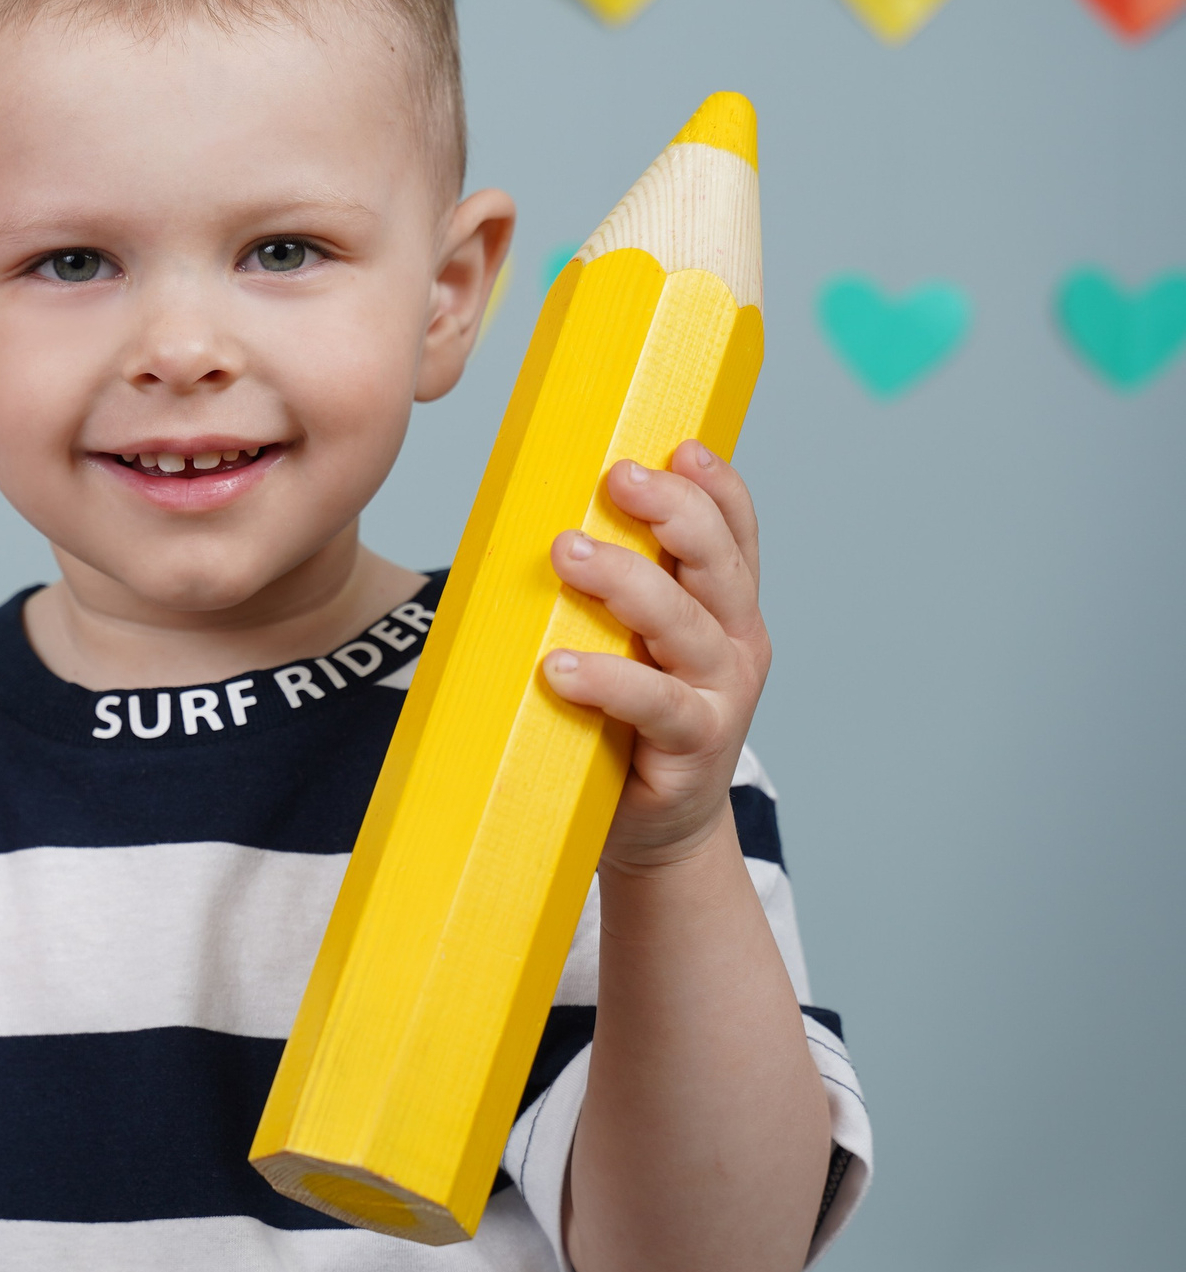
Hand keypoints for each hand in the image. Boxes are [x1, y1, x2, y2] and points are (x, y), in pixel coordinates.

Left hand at [539, 440, 769, 872]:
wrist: (657, 824)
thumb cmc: (628, 717)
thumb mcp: (632, 641)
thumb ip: (611, 589)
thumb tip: (536, 517)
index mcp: (725, 604)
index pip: (733, 530)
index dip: (716, 485)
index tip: (677, 447)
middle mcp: (735, 640)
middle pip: (715, 561)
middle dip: (671, 510)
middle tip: (615, 479)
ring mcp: (720, 693)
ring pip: (683, 623)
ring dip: (625, 582)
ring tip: (567, 553)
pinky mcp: (694, 744)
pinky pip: (655, 704)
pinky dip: (608, 680)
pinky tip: (560, 668)